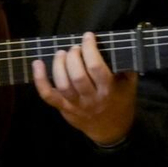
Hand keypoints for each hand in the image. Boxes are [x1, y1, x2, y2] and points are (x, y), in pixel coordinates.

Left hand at [31, 31, 136, 145]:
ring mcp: (75, 105)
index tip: (88, 36)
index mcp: (108, 91)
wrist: (111, 130)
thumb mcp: (130, 86)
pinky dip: (39, 79)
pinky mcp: (63, 108)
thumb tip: (120, 46)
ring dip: (59, 65)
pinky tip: (37, 63)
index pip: (96, 68)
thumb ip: (126, 68)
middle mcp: (91, 99)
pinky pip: (48, 95)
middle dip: (73, 57)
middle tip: (74, 48)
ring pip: (63, 84)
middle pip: (77, 76)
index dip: (90, 49)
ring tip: (61, 53)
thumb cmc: (121, 103)